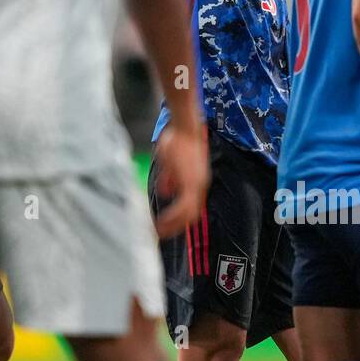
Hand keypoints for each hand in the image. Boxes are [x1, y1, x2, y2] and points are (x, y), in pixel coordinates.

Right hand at [152, 124, 209, 238]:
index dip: (179, 220)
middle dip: (176, 227)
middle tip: (161, 233)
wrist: (185, 127)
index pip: (191, 208)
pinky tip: (162, 220)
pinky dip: (173, 216)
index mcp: (196, 181)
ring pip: (189, 214)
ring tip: (159, 230)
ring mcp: (196, 184)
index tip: (165, 226)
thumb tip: (167, 192)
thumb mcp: (171, 163)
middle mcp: (200, 185)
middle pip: (191, 215)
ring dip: (174, 224)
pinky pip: (183, 206)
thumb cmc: (177, 140)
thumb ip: (169, 179)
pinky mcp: (190, 181)